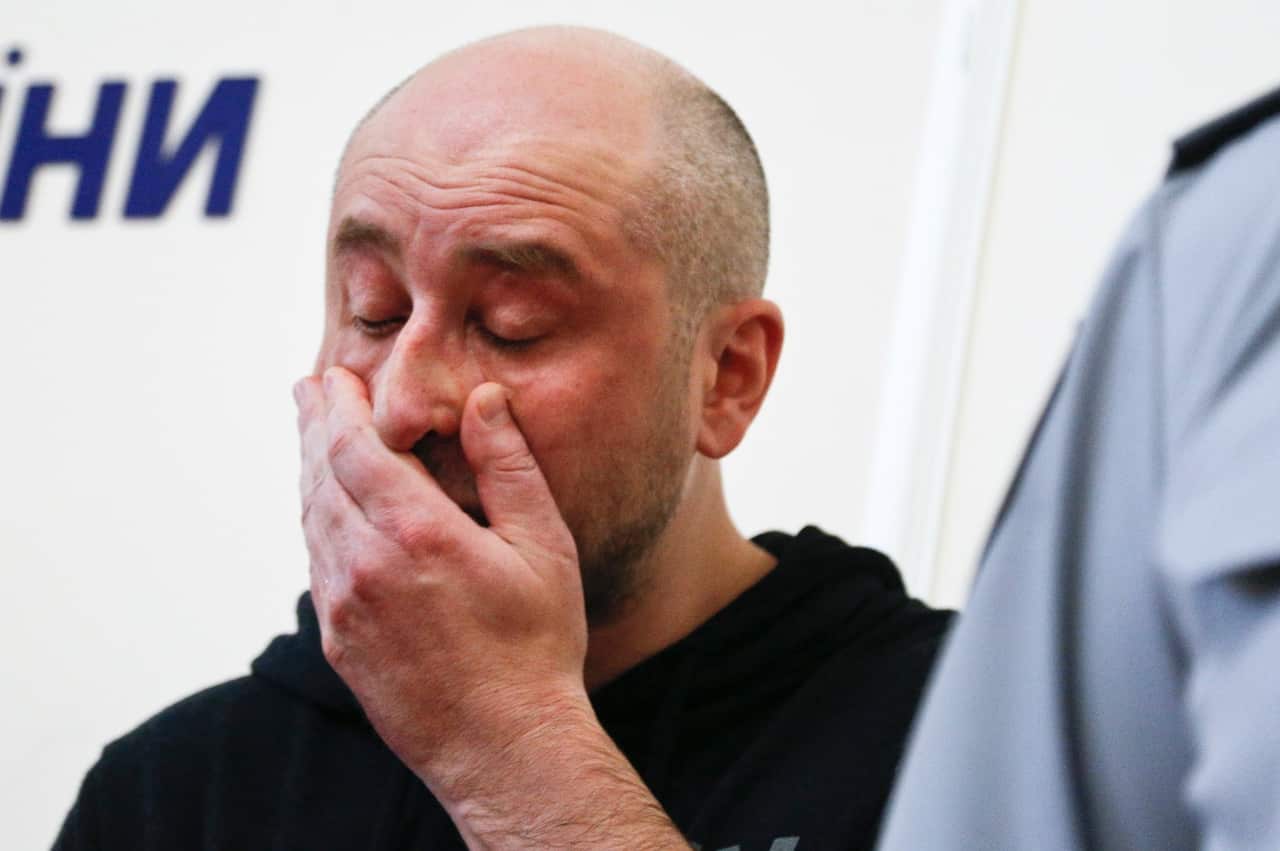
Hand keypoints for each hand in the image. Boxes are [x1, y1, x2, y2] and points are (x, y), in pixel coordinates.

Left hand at [294, 366, 589, 790]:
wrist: (502, 745)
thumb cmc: (536, 645)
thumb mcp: (543, 548)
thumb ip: (508, 467)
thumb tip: (483, 399)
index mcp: (417, 533)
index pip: (354, 448)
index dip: (339, 406)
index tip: (333, 376)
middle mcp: (365, 565)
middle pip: (320, 476)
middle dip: (313, 426)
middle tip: (308, 390)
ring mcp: (343, 606)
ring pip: (311, 519)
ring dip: (308, 471)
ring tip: (313, 440)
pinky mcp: (337, 640)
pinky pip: (316, 562)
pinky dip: (315, 520)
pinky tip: (327, 511)